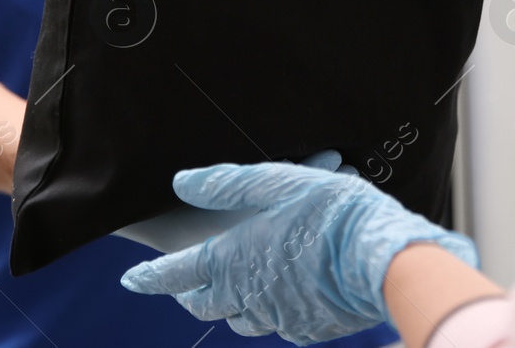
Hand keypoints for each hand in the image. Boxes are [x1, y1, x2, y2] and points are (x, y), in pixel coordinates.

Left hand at [120, 151, 477, 345]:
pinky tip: (289, 295)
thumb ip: (226, 183)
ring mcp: (279, 319)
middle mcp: (249, 295)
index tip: (131, 279)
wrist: (383, 260)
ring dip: (232, 305)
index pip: (177, 274)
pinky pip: (281, 326)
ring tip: (238, 289)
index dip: (150, 276)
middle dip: (190, 295)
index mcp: (233, 260)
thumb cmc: (332, 214)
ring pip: (242, 320)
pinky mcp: (309, 331)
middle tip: (188, 287)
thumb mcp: (277, 182)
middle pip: (205, 305)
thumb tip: (183, 182)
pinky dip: (275, 312)